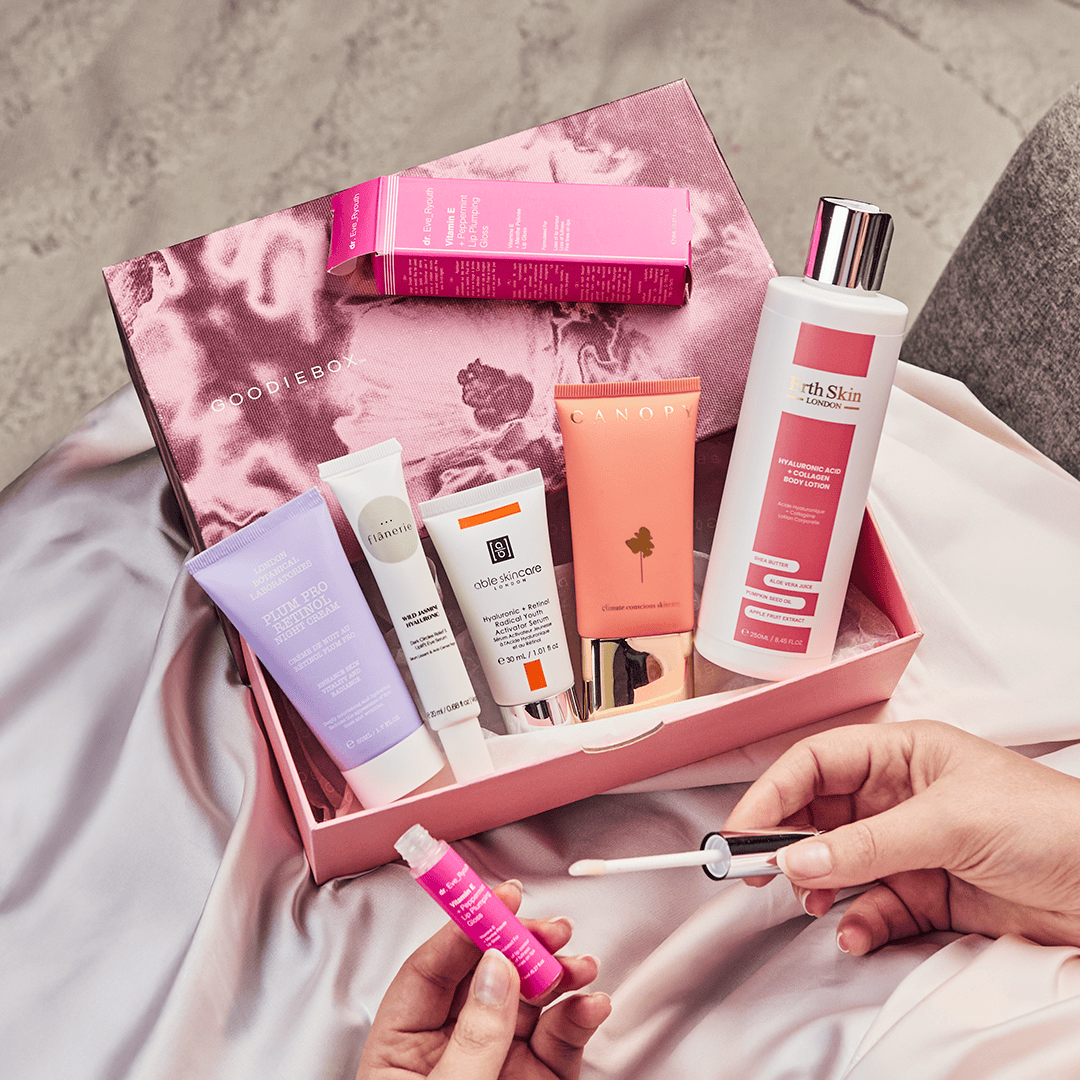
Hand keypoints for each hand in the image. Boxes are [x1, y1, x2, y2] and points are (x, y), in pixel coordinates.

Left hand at [356, 880, 610, 1078]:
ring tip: (578, 963)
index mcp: (403, 1049)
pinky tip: (590, 1004)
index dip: (464, 927)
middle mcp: (451, 1049)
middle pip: (486, 975)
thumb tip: (498, 972)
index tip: (496, 897)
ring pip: (530, 1001)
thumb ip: (474, 1037)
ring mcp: (498, 1066)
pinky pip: (559, 1042)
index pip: (431, 968)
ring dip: (558, 974)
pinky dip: (579, 1017)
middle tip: (547, 928)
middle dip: (521, 944)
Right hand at [725, 719, 1079, 955]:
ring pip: (838, 864)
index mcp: (901, 755)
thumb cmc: (1050, 823)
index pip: (816, 763)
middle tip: (759, 872)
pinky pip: (872, 907)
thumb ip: (868, 844)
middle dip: (786, 843)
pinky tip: (857, 932)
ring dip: (819, 885)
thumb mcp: (950, 823)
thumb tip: (798, 858)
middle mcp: (898, 797)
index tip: (740, 830)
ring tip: (815, 901)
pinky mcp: (927, 894)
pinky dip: (857, 923)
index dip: (772, 793)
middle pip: (818, 814)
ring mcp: (911, 847)